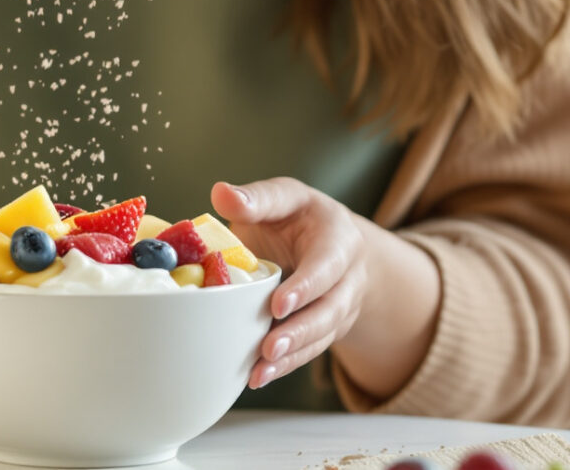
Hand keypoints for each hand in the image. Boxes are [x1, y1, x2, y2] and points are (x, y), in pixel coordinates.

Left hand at [211, 178, 372, 389]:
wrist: (330, 242)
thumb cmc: (299, 219)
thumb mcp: (284, 198)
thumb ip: (257, 198)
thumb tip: (221, 193)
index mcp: (339, 239)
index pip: (328, 264)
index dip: (306, 286)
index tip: (278, 304)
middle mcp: (348, 276)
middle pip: (330, 309)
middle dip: (300, 331)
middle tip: (270, 347)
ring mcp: (341, 306)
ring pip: (322, 336)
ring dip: (292, 355)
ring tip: (260, 370)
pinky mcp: (328, 329)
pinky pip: (311, 350)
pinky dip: (287, 365)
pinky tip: (260, 376)